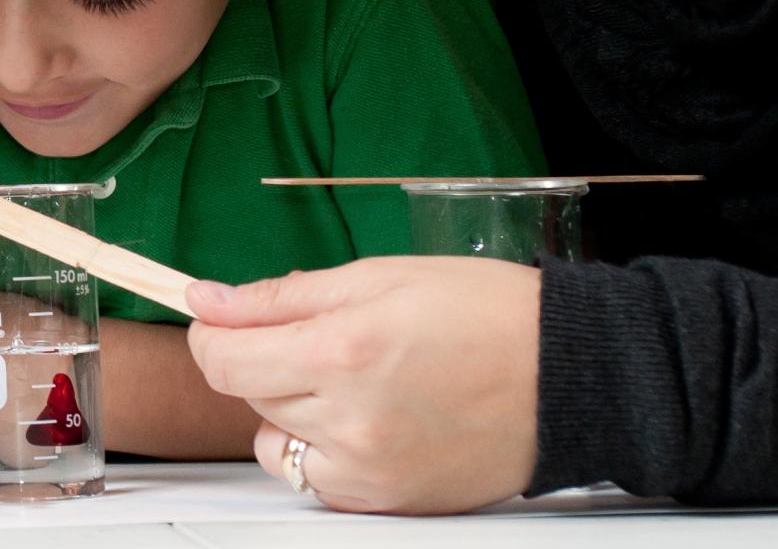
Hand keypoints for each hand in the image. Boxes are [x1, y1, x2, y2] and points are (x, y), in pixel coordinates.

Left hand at [186, 256, 540, 514]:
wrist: (568, 374)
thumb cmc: (487, 313)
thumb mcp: (378, 277)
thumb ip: (283, 296)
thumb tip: (209, 301)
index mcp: (342, 351)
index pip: (224, 361)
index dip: (211, 334)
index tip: (221, 319)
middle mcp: (349, 420)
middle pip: (250, 395)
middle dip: (265, 360)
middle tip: (320, 337)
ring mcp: (369, 469)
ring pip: (278, 441)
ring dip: (290, 411)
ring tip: (346, 381)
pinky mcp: (389, 500)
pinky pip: (318, 479)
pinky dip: (325, 449)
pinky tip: (367, 417)